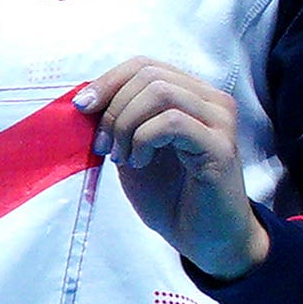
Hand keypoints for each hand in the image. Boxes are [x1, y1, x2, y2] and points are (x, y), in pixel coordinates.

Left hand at [78, 56, 271, 283]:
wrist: (203, 238)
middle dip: (113, 109)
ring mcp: (220, 121)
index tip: (82, 109)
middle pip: (150, 75)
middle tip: (102, 147)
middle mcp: (211, 100)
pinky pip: (172, 122)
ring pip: (161, 93)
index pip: (144, 64)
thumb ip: (117, 122)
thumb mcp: (131, 150)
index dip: (107, 81)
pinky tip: (140, 163)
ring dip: (126, 124)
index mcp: (190, 95)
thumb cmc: (170, 196)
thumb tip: (84, 99)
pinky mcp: (221, 146)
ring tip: (121, 157)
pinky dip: (144, 140)